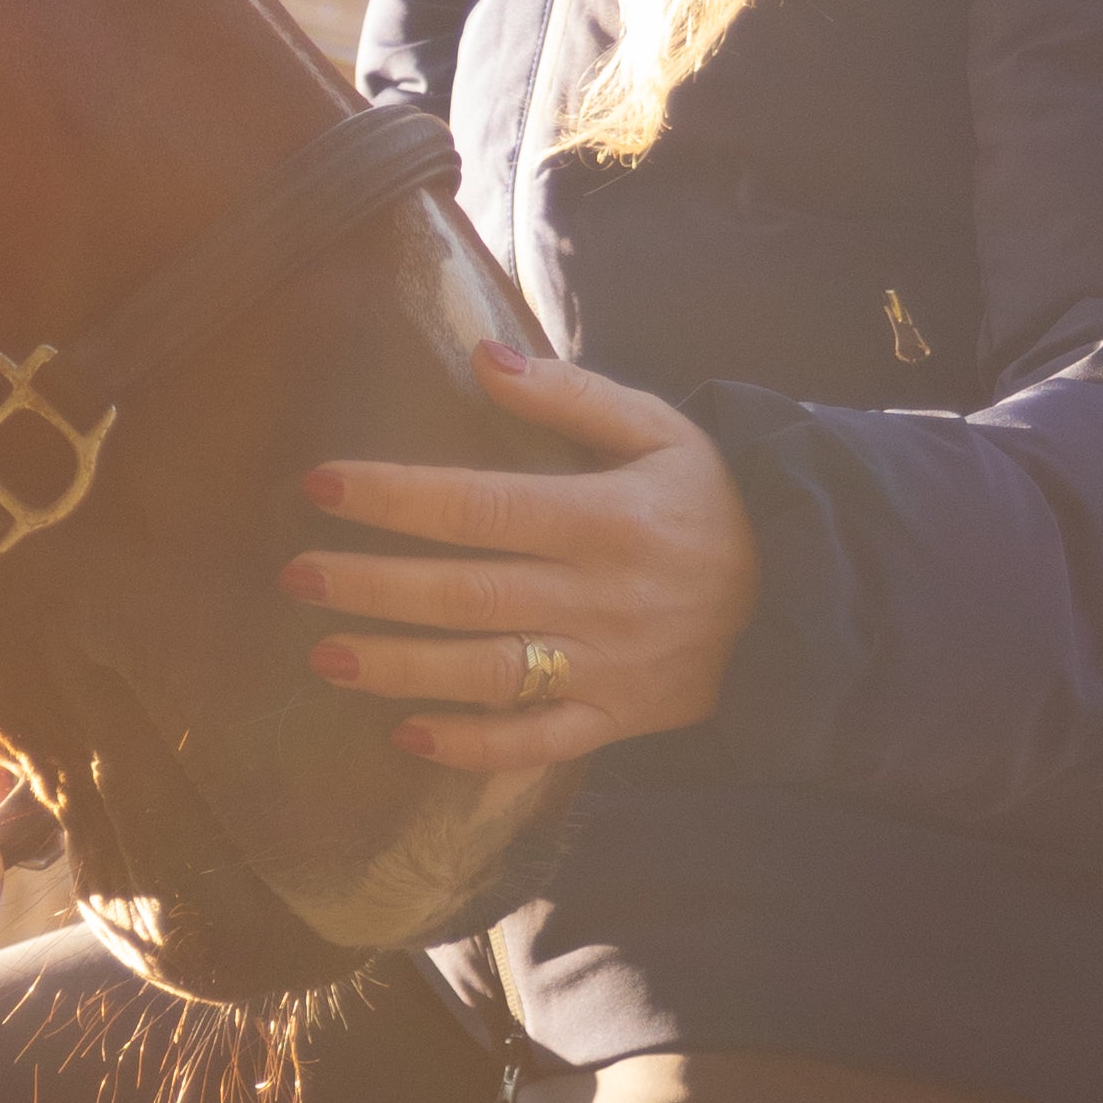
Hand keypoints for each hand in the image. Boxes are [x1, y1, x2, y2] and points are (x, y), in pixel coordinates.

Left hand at [285, 341, 758, 768]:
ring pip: (487, 673)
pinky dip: (472, 747)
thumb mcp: (661, 430)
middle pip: (465, 593)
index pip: (479, 507)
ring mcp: (607, 668)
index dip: (395, 498)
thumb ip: (570, 394)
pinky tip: (405, 735)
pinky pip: (536, 743)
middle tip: (297, 576)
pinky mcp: (618, 721)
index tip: (321, 485)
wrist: (805, 594)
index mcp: (605, 518)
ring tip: (326, 654)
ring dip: (400, 667)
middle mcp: (599, 597)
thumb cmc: (713, 502)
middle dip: (373, 586)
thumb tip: (482, 355)